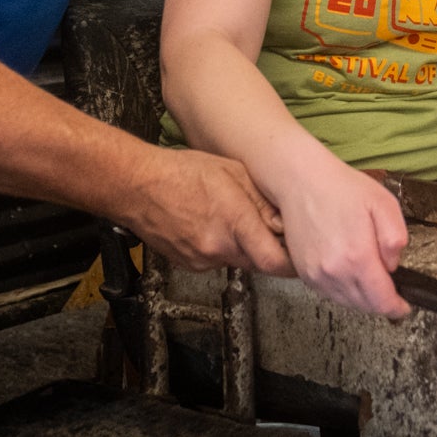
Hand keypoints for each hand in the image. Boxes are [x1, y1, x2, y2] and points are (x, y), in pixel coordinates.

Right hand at [117, 146, 293, 276]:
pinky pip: (215, 261)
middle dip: (268, 250)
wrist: (136, 186)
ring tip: (231, 219)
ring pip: (236, 261)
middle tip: (270, 230)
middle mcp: (219, 248)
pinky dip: (221, 248)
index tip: (300, 254)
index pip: (275, 262)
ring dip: (242, 247)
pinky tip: (210, 224)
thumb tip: (285, 220)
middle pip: (258, 263)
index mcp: (235, 223)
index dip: (292, 263)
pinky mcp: (188, 265)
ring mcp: (201, 260)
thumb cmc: (183, 171)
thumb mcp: (232, 172)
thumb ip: (263, 200)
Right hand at [269, 156, 410, 319]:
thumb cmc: (343, 188)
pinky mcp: (304, 273)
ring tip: (371, 278)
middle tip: (391, 289)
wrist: (301, 181)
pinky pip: (330, 294)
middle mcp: (334, 272)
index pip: (381, 301)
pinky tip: (350, 272)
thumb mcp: (384, 203)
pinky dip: (344, 291)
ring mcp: (316, 275)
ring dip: (362, 298)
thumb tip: (393, 266)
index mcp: (357, 257)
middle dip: (381, 302)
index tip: (404, 305)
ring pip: (347, 302)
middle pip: (364, 306)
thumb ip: (395, 238)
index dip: (397, 307)